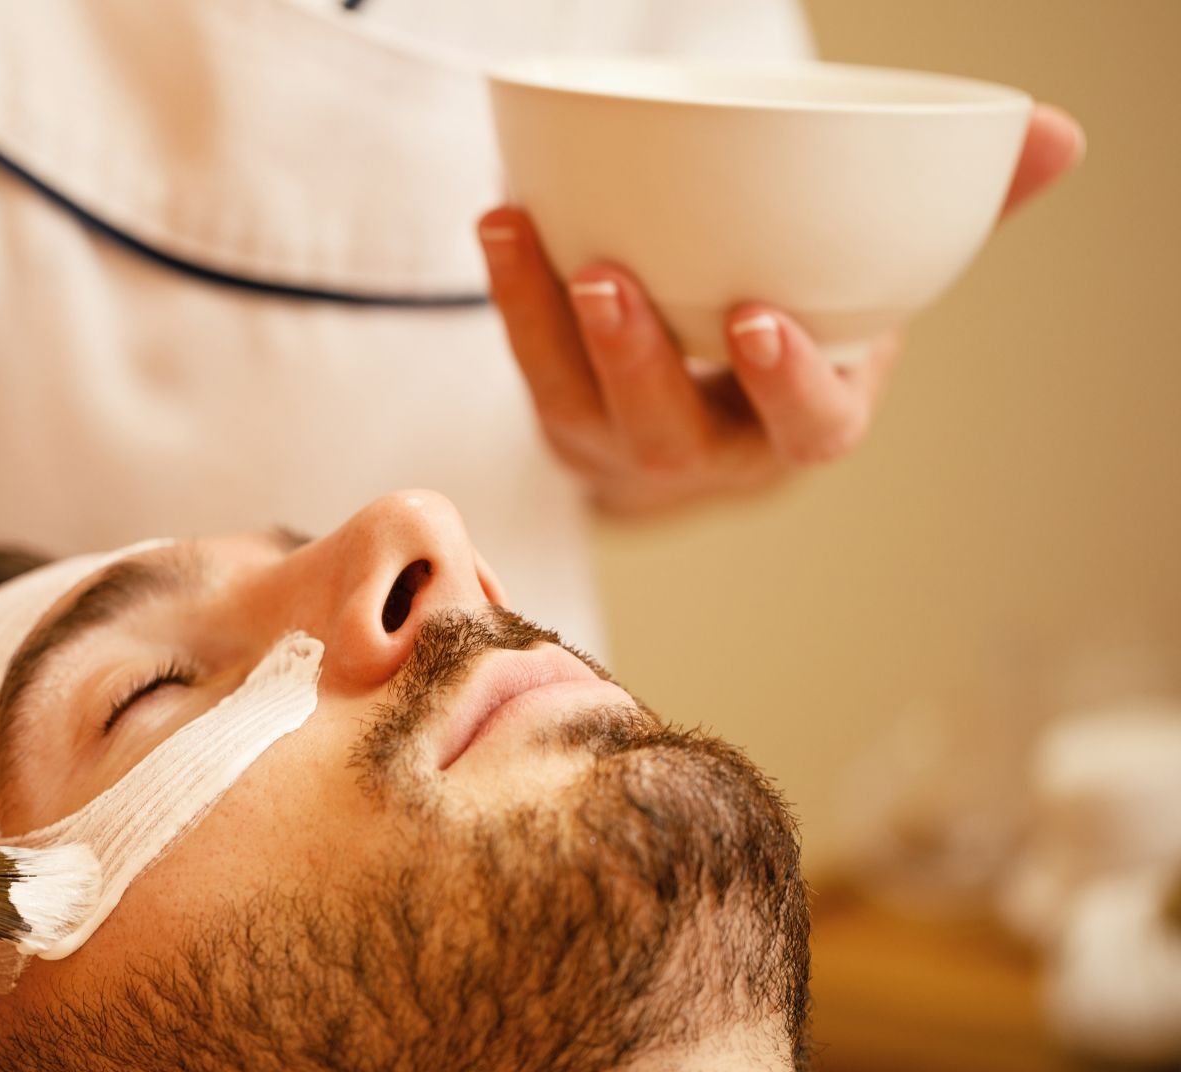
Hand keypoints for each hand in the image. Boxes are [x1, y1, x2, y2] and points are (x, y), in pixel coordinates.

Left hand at [480, 103, 1085, 515]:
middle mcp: (710, 453)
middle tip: (610, 280)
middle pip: (670, 431)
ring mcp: (623, 444)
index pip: (806, 427)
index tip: (758, 320)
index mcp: (801, 427)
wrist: (702, 428)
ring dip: (550, 325)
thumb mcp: (872, 301)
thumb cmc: (794, 346)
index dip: (784, 384)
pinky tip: (500, 223)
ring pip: (579, 404)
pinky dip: (511, 296)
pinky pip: (526, 365)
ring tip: (532, 240)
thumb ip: (949, 223)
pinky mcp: (561, 416)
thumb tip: (1054, 136)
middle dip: (637, 360)